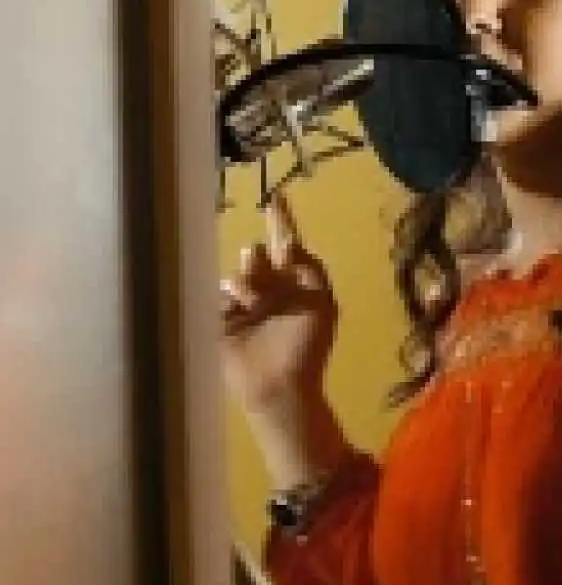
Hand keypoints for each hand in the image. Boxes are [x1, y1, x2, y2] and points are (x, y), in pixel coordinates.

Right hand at [219, 191, 336, 416]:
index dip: (280, 221)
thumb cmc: (307, 347)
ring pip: (236, 274)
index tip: (276, 197)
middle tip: (259, 267)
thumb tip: (290, 244)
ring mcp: (243, 305)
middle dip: (258, 260)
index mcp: (293, 284)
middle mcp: (267, 288)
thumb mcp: (322, 305)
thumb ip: (311, 270)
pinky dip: (224, 296)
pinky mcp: (222, 321)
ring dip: (245, 282)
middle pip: (256, 256)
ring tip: (251, 301)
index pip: (285, 245)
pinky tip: (234, 305)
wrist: (280, 386)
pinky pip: (216, 296)